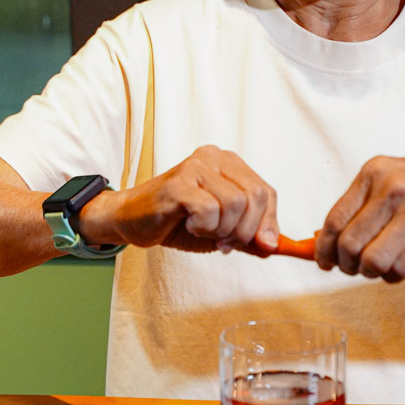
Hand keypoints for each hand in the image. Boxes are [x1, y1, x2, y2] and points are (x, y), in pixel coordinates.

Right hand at [78, 145, 278, 251]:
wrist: (132, 221)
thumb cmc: (178, 221)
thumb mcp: (221, 230)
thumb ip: (248, 236)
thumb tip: (273, 246)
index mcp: (229, 164)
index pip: (266, 192)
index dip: (268, 223)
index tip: (260, 245)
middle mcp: (214, 158)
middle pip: (255, 196)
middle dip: (246, 230)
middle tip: (225, 243)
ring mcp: (195, 167)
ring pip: (235, 204)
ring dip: (223, 230)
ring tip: (205, 232)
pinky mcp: (178, 184)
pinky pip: (209, 210)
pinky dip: (205, 228)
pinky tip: (191, 226)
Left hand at [315, 149, 404, 281]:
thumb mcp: (387, 176)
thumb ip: (359, 204)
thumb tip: (325, 241)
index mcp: (373, 174)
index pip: (335, 220)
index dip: (324, 248)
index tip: (324, 261)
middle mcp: (393, 190)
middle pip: (350, 245)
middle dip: (346, 264)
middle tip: (352, 267)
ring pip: (374, 261)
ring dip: (369, 272)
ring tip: (374, 267)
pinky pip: (400, 269)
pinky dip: (391, 276)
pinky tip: (395, 267)